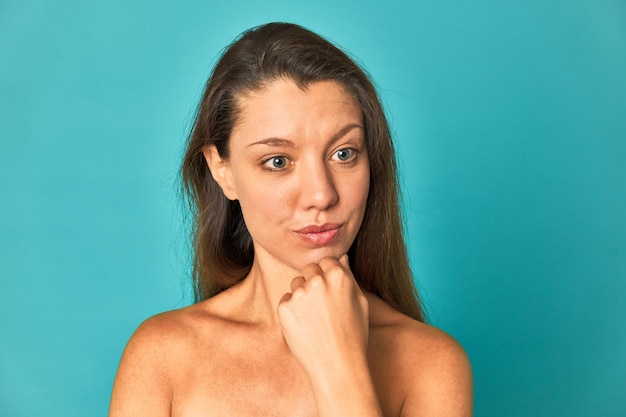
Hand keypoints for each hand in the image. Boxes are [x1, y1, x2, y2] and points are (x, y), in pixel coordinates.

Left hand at [277, 255, 368, 376]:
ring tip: (315, 320)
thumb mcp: (360, 303)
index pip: (326, 261)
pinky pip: (286, 301)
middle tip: (322, 307)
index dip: (328, 276)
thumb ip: (349, 277)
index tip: (330, 292)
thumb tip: (342, 257)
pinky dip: (292, 311)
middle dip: (313, 282)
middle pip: (309, 269)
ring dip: (302, 296)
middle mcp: (317, 281)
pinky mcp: (284, 308)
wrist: (337, 366)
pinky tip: (305, 327)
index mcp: (339, 276)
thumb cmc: (354, 336)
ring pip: (295, 284)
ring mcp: (299, 294)